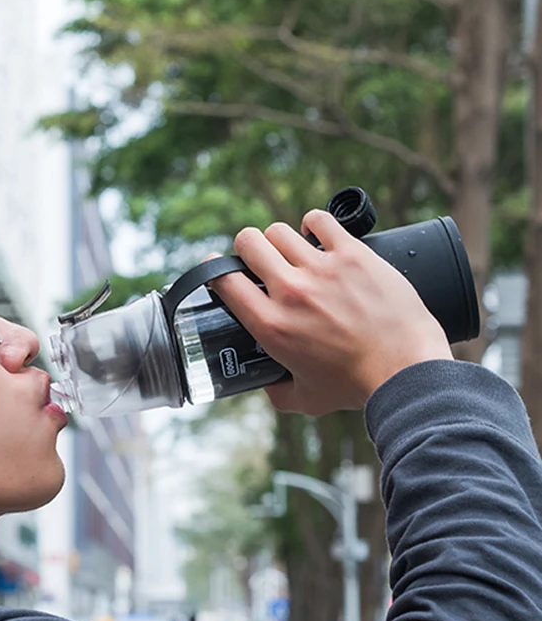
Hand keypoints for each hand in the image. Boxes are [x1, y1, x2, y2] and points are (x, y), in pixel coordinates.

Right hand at [208, 210, 452, 415]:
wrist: (404, 371)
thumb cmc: (356, 387)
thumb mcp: (305, 399)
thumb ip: (277, 392)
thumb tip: (267, 383)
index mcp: (271, 326)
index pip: (224, 280)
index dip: (215, 270)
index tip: (220, 269)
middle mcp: (291, 292)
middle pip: (249, 242)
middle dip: (248, 248)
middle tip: (259, 259)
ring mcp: (322, 269)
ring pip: (280, 230)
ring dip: (280, 239)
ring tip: (291, 251)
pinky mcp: (353, 255)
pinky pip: (321, 221)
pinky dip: (314, 224)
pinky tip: (316, 234)